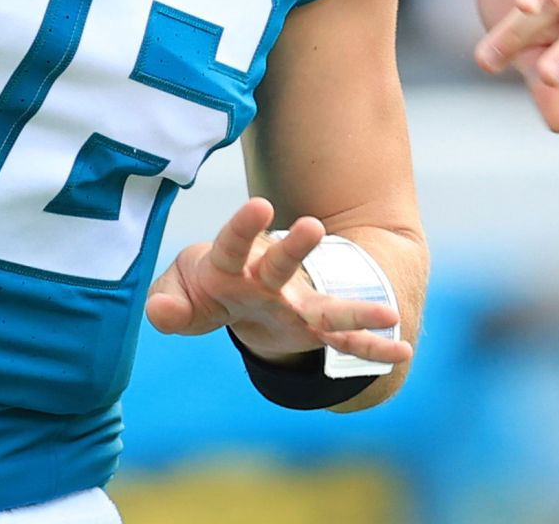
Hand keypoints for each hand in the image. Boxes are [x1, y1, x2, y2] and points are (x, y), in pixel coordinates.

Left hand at [145, 196, 411, 370]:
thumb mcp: (182, 290)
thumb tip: (159, 312)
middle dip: (295, 248)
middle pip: (282, 263)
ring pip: (325, 305)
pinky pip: (343, 342)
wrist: (241, 293)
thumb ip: (169, 301)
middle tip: (314, 226)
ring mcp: (296, 304)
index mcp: (231, 265)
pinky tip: (399, 351)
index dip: (244, 226)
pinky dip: (370, 348)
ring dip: (352, 307)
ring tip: (385, 311)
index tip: (260, 206)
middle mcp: (269, 280)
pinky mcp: (312, 329)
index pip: (233, 243)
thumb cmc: (208, 284)